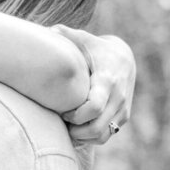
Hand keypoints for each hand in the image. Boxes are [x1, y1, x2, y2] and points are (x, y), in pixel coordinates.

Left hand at [53, 25, 135, 144]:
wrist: (124, 57)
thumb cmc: (96, 48)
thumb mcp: (83, 39)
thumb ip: (64, 35)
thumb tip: (45, 31)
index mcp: (107, 80)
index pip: (94, 107)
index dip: (75, 116)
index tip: (63, 111)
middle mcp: (118, 97)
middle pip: (96, 128)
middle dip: (76, 131)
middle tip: (61, 122)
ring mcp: (122, 109)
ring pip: (102, 136)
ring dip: (83, 137)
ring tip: (67, 128)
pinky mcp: (123, 117)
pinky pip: (106, 135)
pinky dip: (90, 138)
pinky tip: (77, 129)